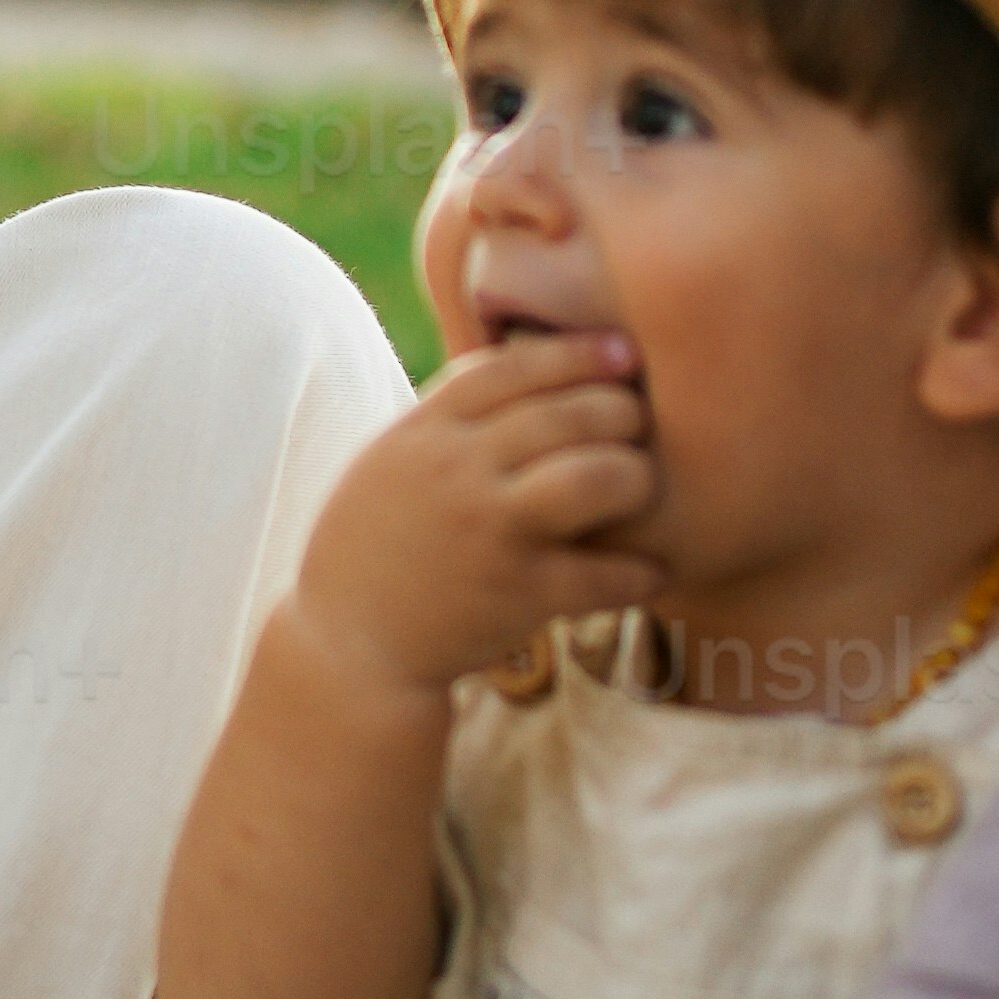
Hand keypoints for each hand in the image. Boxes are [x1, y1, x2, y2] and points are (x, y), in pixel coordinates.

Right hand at [288, 331, 654, 705]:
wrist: (347, 645)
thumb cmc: (374, 544)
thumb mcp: (390, 461)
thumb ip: (448, 417)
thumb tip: (522, 366)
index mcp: (424, 431)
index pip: (511, 366)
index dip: (577, 354)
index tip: (622, 354)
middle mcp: (457, 471)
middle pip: (566, 413)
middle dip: (620, 411)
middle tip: (639, 424)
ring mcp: (489, 531)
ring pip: (594, 477)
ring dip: (634, 477)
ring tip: (639, 486)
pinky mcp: (517, 595)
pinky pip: (603, 574)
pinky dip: (640, 572)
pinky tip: (652, 570)